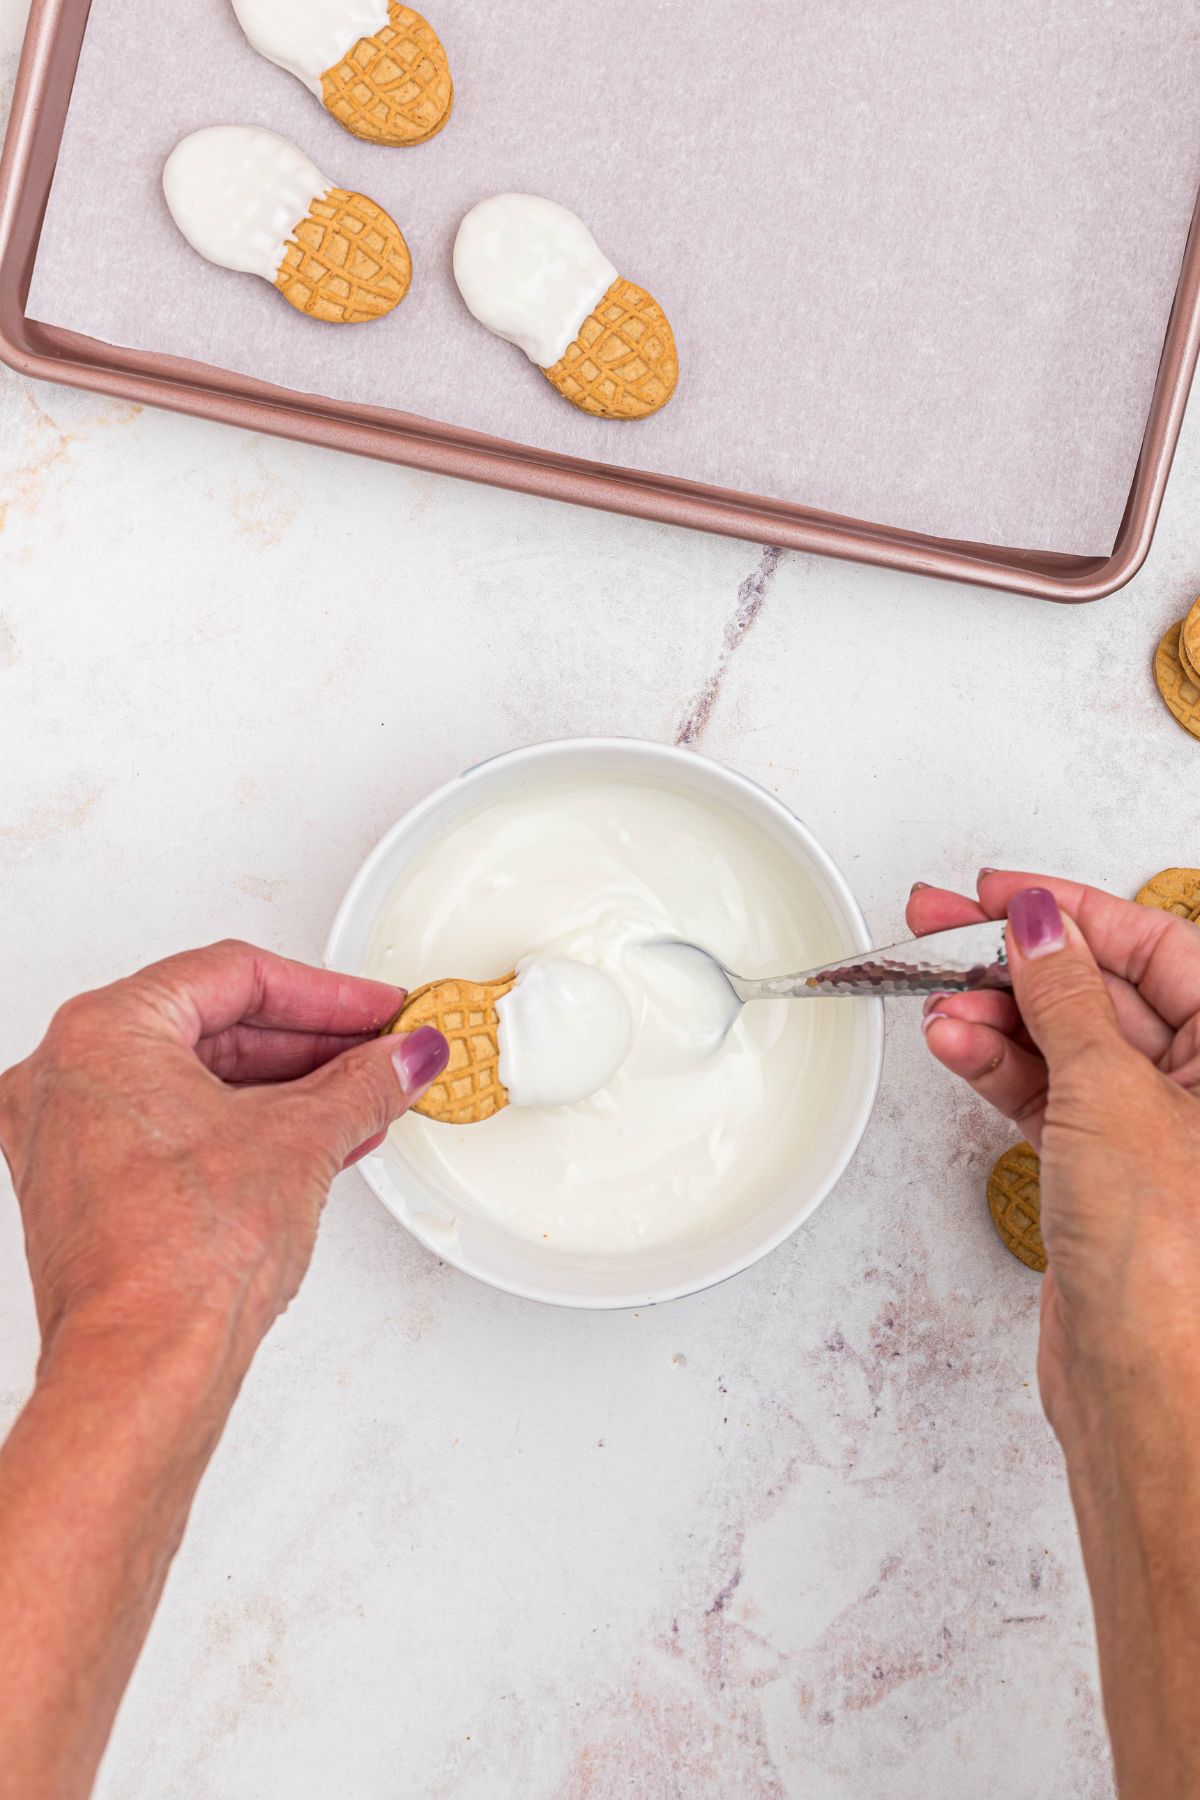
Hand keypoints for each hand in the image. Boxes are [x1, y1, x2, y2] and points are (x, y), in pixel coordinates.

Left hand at [0, 941, 447, 1369]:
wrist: (144, 1368)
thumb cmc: (179, 1260)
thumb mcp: (302, 1142)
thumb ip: (362, 1085)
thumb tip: (400, 1060)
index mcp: (100, 1034)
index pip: (231, 975)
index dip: (322, 991)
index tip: (373, 1008)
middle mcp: (64, 1080)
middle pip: (208, 1026)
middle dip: (307, 1041)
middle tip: (374, 1048)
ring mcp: (65, 1140)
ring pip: (191, 1081)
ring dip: (283, 1087)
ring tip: (359, 1095)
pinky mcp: (83, 1194)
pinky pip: (173, 1130)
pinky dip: (242, 1128)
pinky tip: (310, 1139)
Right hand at [907, 878, 1199, 1796]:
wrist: (1145, 1391)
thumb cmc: (1170, 1261)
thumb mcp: (1110, 1093)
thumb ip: (1064, 997)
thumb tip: (1038, 922)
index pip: (1157, 946)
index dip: (1074, 912)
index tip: (998, 893)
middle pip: (1103, 990)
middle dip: (1018, 960)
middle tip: (940, 927)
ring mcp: (1150, 1132)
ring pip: (1063, 1042)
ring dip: (994, 1017)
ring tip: (934, 1002)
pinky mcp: (1100, 1174)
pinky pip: (1043, 1095)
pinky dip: (995, 1068)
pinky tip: (952, 1045)